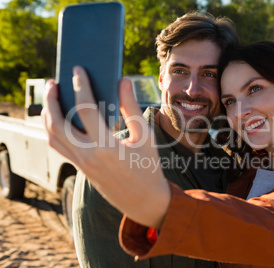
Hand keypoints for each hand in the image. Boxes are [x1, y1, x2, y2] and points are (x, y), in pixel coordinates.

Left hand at [41, 66, 170, 227]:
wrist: (145, 200)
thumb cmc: (148, 167)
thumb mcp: (144, 136)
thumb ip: (131, 107)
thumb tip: (123, 81)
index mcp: (107, 146)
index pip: (86, 109)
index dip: (81, 85)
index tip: (78, 69)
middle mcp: (88, 155)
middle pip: (57, 123)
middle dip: (51, 100)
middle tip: (54, 82)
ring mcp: (82, 163)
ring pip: (53, 136)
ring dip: (47, 114)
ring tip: (52, 97)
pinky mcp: (81, 167)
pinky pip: (59, 146)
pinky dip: (53, 130)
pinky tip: (59, 118)